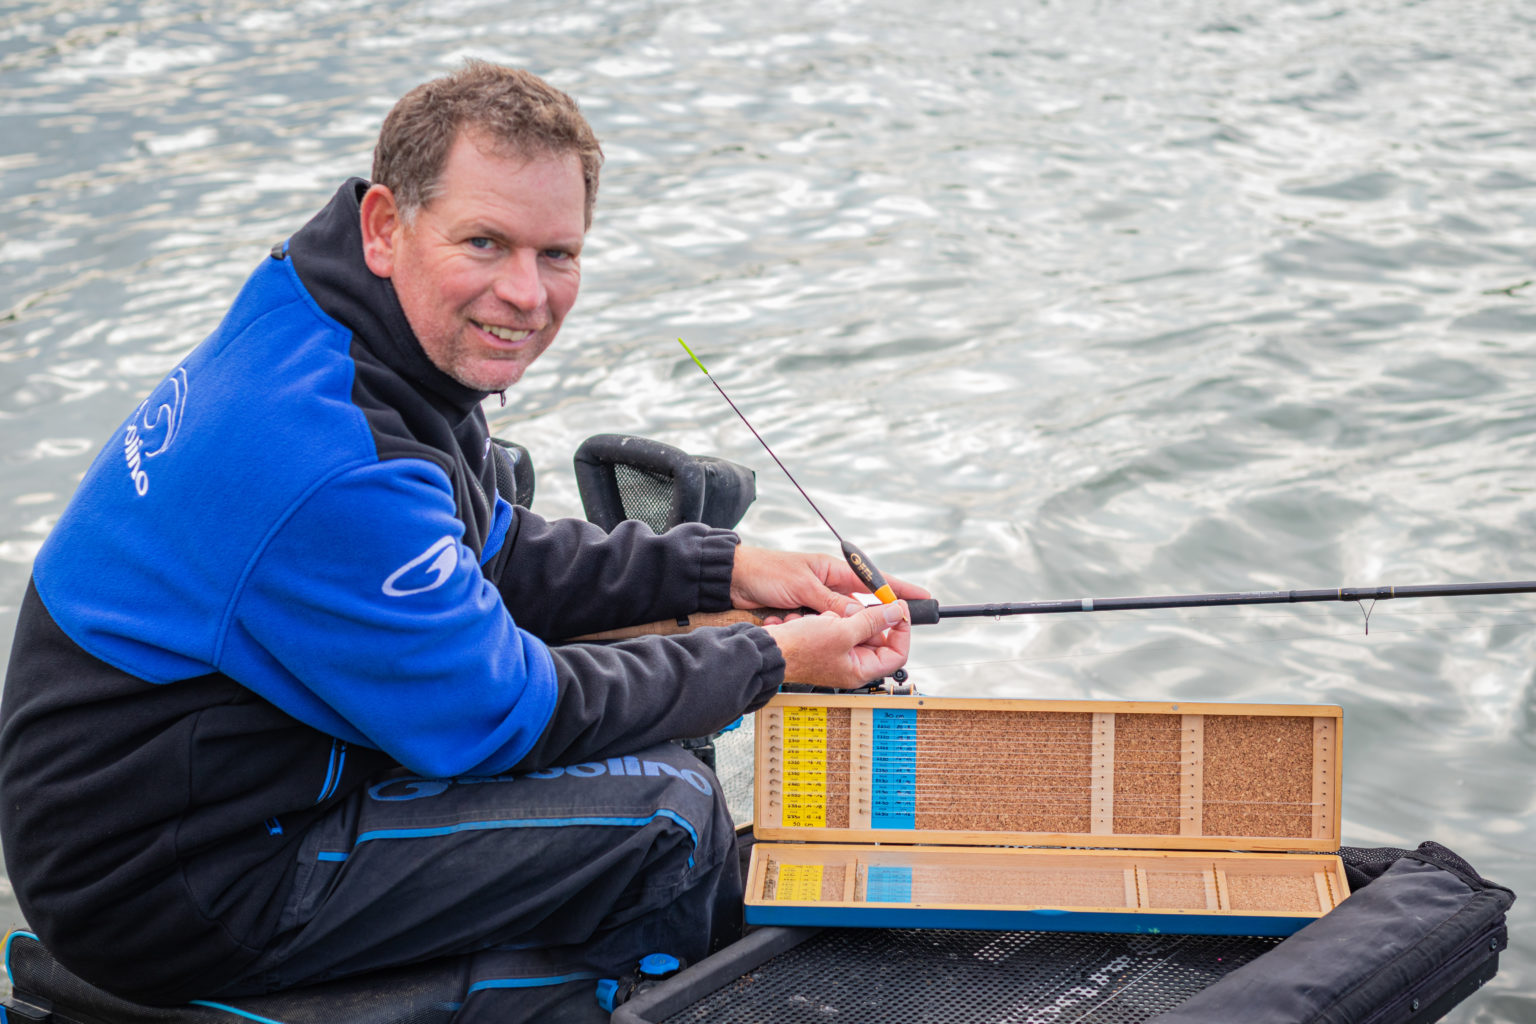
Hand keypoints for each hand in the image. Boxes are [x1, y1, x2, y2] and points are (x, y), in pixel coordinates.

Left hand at [730, 545, 930, 620]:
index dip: (900, 590)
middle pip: (861, 605)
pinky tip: (798, 626)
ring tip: (814, 623)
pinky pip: (820, 626)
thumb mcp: (802, 588)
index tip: (924, 599)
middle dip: (864, 619)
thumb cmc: (766, 573)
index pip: (875, 580)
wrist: (732, 580)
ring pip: (840, 620)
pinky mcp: (804, 612)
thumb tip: (861, 614)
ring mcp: (817, 599)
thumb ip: (832, 603)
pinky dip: (814, 628)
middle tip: (870, 629)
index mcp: (833, 570)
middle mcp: (828, 585)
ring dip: (830, 626)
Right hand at [764, 601, 911, 688]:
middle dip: (863, 619)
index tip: (898, 608)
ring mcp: (838, 653)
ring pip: (855, 627)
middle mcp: (852, 664)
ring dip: (841, 617)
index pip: (897, 652)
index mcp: (861, 670)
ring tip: (824, 620)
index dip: (901, 630)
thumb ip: (872, 621)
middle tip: (853, 610)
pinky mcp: (825, 642)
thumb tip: (895, 613)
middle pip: (875, 636)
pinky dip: (828, 618)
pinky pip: (836, 625)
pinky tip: (812, 622)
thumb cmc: (799, 649)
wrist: (768, 649)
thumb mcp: (841, 631)